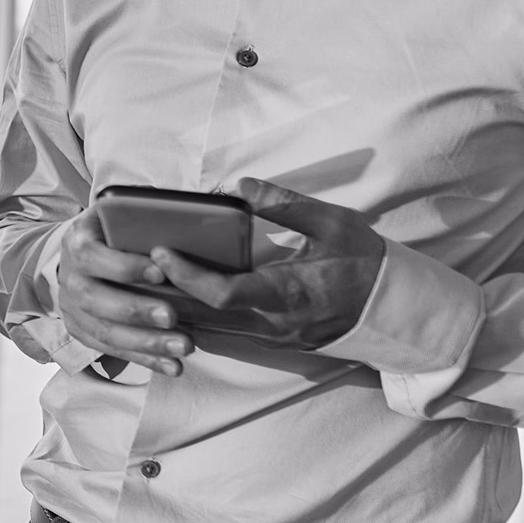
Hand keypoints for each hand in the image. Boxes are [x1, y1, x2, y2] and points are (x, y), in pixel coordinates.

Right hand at [58, 209, 196, 375]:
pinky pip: (113, 351)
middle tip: (173, 316)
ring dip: (145, 342)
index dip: (123, 266)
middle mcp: (68, 277)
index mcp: (77, 242)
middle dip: (136, 310)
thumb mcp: (117, 215)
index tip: (160, 272)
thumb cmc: (113, 232)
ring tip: (183, 347)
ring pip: (104, 332)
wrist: (80, 255)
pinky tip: (173, 366)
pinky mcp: (83, 332)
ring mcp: (72, 309)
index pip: (91, 256)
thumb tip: (183, 228)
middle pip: (94, 299)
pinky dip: (145, 360)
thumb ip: (139, 220)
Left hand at [152, 177, 385, 351]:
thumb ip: (285, 204)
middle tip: (129, 268)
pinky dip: (196, 314)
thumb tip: (239, 183)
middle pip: (203, 317)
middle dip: (163, 294)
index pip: (223, 294)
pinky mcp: (271, 339)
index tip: (159, 251)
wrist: (394, 307)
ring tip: (139, 281)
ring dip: (175, 307)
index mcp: (287, 294)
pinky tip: (173, 296)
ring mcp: (271, 337)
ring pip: (209, 329)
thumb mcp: (333, 223)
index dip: (187, 275)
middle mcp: (272, 324)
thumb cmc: (364, 261)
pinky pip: (224, 331)